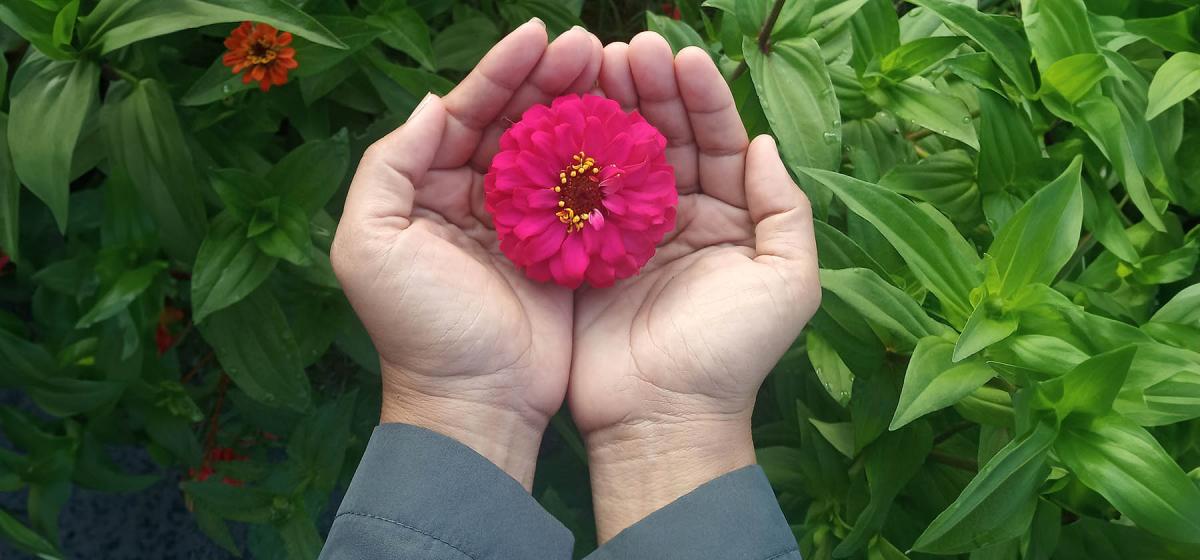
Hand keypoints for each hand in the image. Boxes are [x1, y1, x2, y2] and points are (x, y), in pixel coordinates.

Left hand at [332, 21, 601, 489]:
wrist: (474, 402)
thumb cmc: (417, 327)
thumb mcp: (369, 244)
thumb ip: (387, 166)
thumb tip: (430, 105)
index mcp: (428, 188)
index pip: (464, 113)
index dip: (499, 72)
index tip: (538, 35)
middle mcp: (477, 198)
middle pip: (516, 122)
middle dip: (550, 79)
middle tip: (591, 46)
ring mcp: (525, 224)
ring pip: (556, 150)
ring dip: (583, 108)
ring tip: (616, 69)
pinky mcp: (566, 252)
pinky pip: (586, 194)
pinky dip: (606, 161)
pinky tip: (630, 127)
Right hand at [568, 34, 820, 539]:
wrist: (663, 419)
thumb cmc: (732, 355)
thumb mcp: (786, 283)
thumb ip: (785, 211)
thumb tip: (764, 143)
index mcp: (730, 217)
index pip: (719, 139)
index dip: (702, 96)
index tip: (680, 55)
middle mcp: (679, 216)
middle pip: (666, 136)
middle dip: (649, 89)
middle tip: (626, 49)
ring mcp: (628, 232)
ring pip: (619, 155)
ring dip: (608, 108)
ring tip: (592, 66)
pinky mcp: (584, 253)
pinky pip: (578, 193)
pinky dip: (569, 155)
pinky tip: (558, 117)